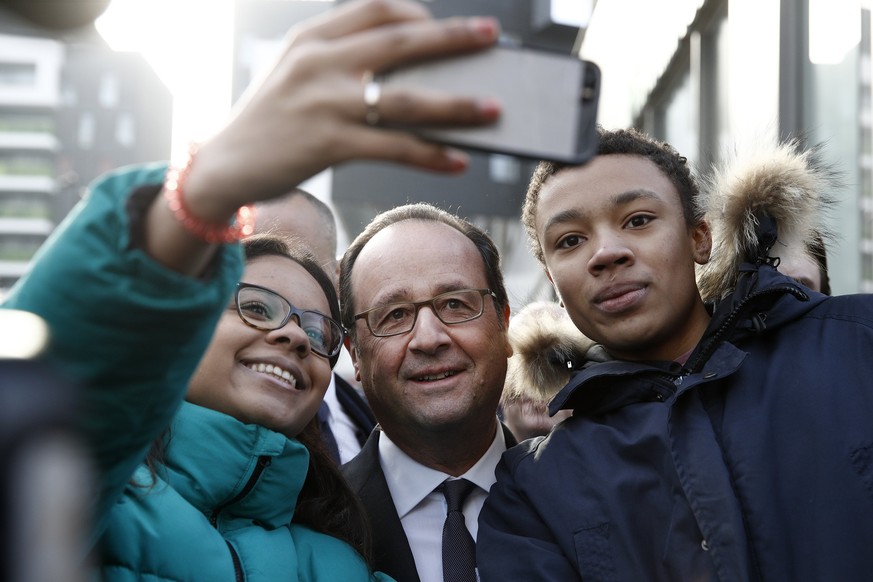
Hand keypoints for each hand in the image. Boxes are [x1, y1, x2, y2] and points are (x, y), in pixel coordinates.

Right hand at [184, 0, 500, 218]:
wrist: (222, 166)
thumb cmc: (268, 122)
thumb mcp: (294, 75)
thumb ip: (340, 63)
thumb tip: (413, 82)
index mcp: (311, 38)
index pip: (374, 7)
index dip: (414, 11)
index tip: (439, 23)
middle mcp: (319, 61)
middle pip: (401, 41)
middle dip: (453, 38)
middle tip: (490, 36)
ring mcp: (325, 102)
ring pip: (406, 99)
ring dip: (456, 104)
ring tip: (493, 108)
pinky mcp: (329, 144)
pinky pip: (394, 148)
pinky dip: (431, 154)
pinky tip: (457, 161)